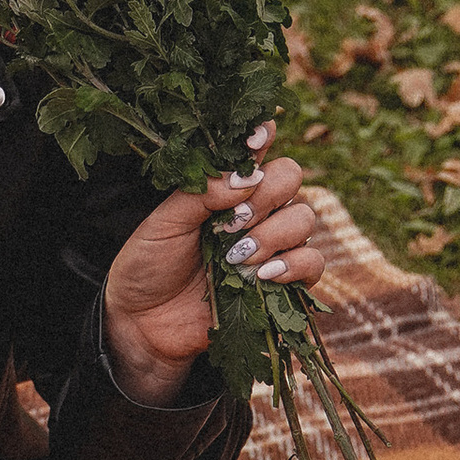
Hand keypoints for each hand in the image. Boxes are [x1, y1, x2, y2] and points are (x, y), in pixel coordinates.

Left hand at [101, 119, 324, 402]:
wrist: (145, 323)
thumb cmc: (150, 264)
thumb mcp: (164, 223)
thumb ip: (202, 193)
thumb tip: (245, 177)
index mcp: (225, 185)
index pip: (257, 147)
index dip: (262, 136)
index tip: (255, 141)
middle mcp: (254, 208)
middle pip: (290, 176)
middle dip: (266, 195)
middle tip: (232, 222)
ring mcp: (272, 243)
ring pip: (304, 218)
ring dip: (274, 234)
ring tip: (237, 256)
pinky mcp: (284, 281)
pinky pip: (314, 262)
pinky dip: (294, 265)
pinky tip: (263, 276)